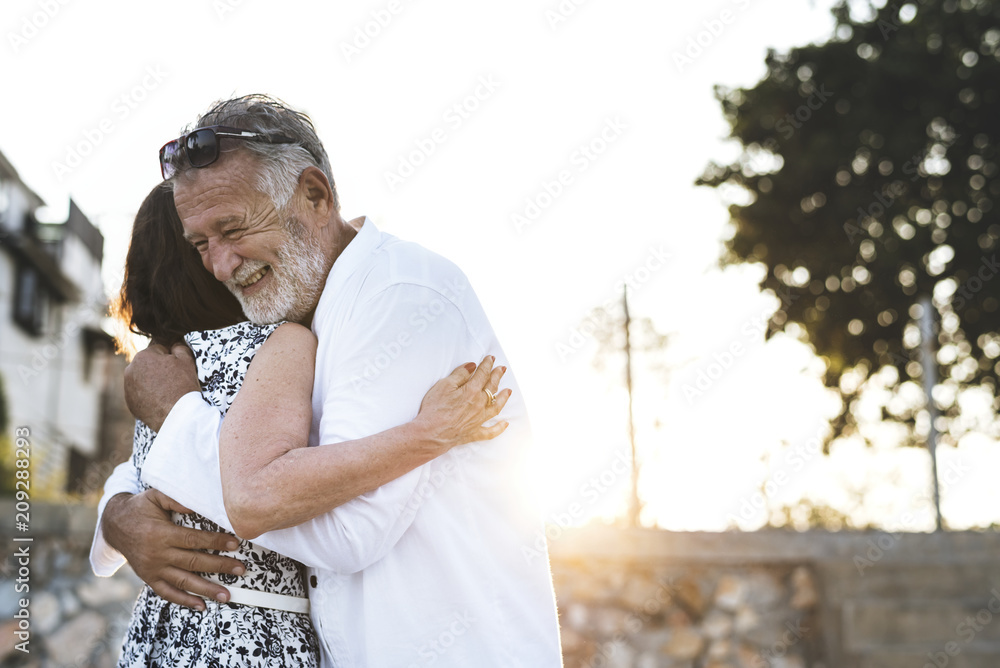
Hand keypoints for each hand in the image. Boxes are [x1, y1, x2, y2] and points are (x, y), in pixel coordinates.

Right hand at [102, 490, 245, 609]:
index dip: (215, 542)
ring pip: (183, 582)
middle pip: (193, 562)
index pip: (193, 540)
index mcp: (161, 533)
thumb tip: (198, 505)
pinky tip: (202, 606)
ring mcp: (152, 569)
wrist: (114, 525)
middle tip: (240, 570)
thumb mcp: (155, 496)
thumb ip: (176, 498)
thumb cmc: (140, 507)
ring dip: (206, 590)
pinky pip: (167, 593)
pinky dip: (184, 601)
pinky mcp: (149, 578)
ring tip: (227, 595)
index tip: (235, 544)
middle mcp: (157, 554)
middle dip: (219, 567)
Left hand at [125, 342, 199, 430]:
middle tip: (173, 381)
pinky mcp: (130, 403)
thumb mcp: (187, 360)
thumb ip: (179, 347)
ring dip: (152, 382)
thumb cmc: (183, 386)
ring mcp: (128, 387)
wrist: (177, 416)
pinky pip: (139, 394)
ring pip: (142, 379)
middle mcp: (130, 370)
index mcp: (143, 356)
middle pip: (148, 364)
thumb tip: (174, 345)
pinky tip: (160, 400)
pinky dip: (148, 395)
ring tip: (167, 392)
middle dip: (158, 369)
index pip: (158, 350)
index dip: (170, 358)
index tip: (177, 368)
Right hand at [414, 356, 510, 450]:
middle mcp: (479, 405)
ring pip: (496, 407)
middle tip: (502, 369)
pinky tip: (505, 423)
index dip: (487, 365)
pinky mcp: (474, 433)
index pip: (483, 374)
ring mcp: (478, 420)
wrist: (430, 433)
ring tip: (508, 391)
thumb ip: (460, 374)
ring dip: (503, 398)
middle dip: (497, 376)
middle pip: (491, 388)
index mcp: (472, 391)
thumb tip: (472, 366)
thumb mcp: (444, 385)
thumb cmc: (435, 408)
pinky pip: (490, 431)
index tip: (491, 358)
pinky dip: (499, 428)